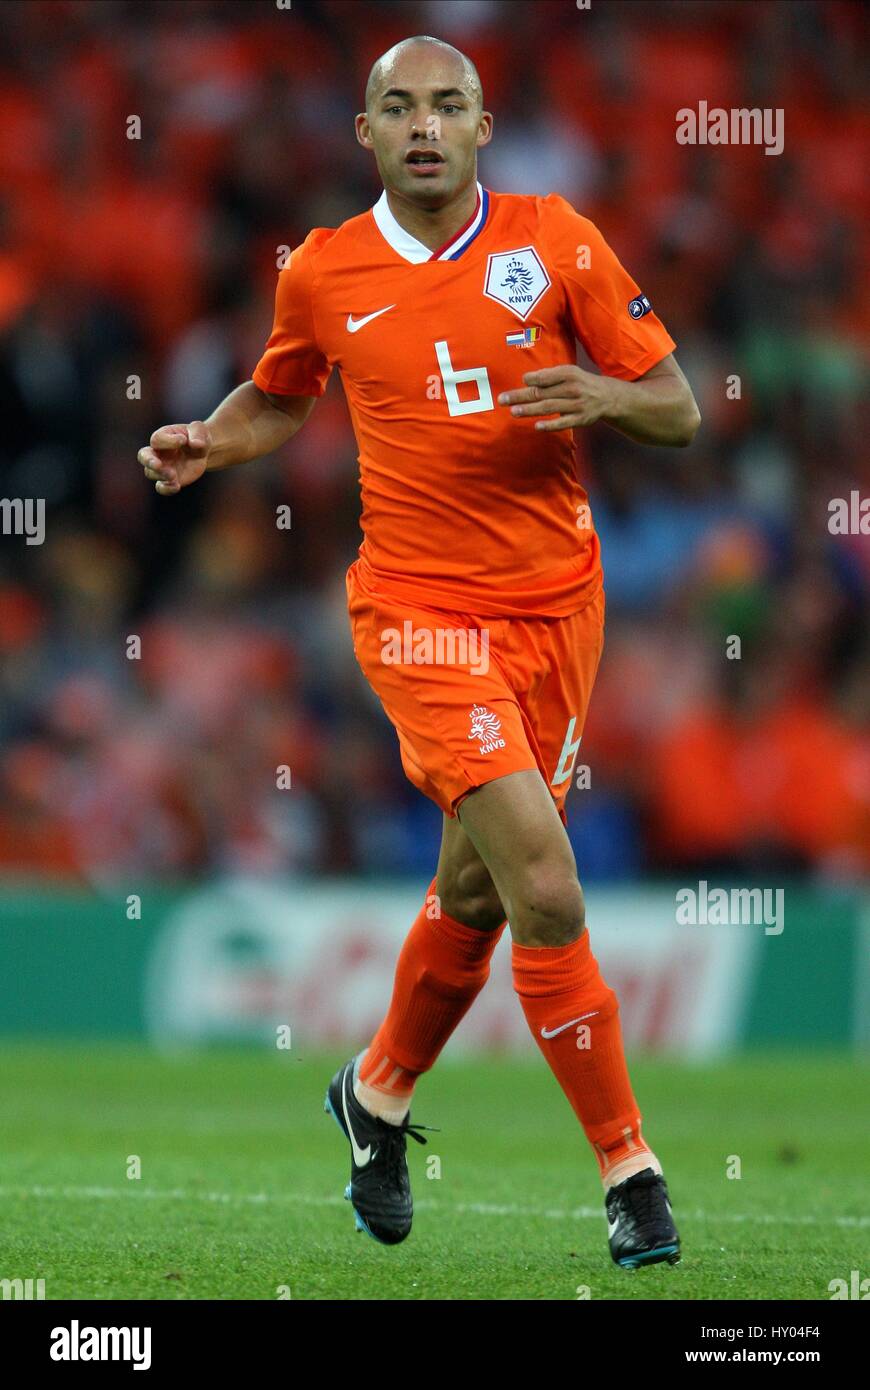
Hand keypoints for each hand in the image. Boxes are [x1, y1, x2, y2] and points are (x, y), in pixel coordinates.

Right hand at [137, 422, 211, 494]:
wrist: (203, 452)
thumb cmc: (198, 437)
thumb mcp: (200, 430)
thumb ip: (198, 434)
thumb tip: (196, 444)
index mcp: (163, 436)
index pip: (157, 439)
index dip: (168, 441)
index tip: (183, 440)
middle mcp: (158, 452)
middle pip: (143, 456)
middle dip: (148, 461)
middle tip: (157, 465)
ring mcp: (162, 467)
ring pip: (150, 473)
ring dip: (160, 475)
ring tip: (173, 475)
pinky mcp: (169, 480)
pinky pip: (161, 487)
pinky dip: (166, 489)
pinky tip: (177, 486)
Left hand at [498, 365, 616, 431]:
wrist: (608, 397)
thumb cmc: (580, 383)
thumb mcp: (569, 373)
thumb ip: (549, 376)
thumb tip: (526, 380)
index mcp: (569, 374)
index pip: (546, 376)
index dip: (532, 379)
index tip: (520, 381)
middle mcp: (573, 388)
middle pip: (542, 393)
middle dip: (521, 396)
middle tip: (503, 399)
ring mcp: (577, 405)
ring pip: (550, 407)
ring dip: (530, 410)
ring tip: (514, 411)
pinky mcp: (580, 419)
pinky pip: (563, 423)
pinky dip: (550, 425)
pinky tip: (537, 426)